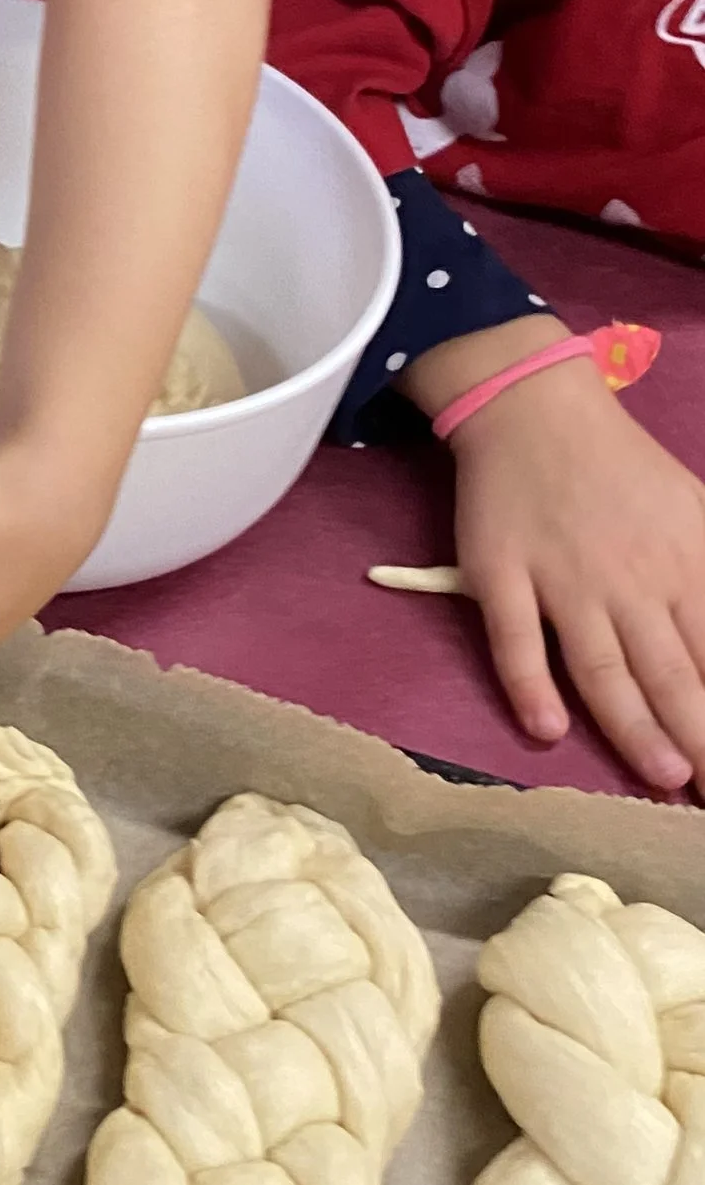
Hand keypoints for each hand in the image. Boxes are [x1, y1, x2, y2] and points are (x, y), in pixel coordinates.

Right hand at [446, 360, 704, 797]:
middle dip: (702, 738)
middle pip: (673, 675)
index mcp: (685, 566)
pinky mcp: (500, 576)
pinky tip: (546, 729)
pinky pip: (516, 640)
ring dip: (636, 726)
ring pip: (604, 669)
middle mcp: (629, 582)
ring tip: (664, 774)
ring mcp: (562, 582)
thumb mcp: (697, 516)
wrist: (533, 411)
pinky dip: (529, 685)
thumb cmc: (622, 470)